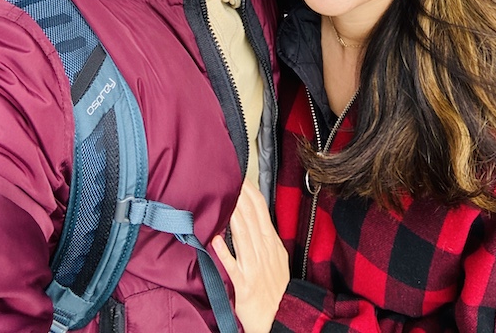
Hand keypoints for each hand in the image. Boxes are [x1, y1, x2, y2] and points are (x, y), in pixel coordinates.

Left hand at [213, 179, 288, 332]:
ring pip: (243, 236)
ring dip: (235, 216)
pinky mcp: (244, 284)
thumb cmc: (275, 288)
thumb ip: (265, 238)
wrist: (280, 317)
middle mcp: (263, 251)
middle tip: (231, 178)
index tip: (242, 178)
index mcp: (271, 243)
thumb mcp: (277, 258)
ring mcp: (254, 267)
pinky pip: (233, 267)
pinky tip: (216, 240)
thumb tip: (255, 219)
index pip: (261, 212)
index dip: (251, 193)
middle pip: (251, 218)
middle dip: (242, 197)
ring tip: (227, 198)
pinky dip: (226, 253)